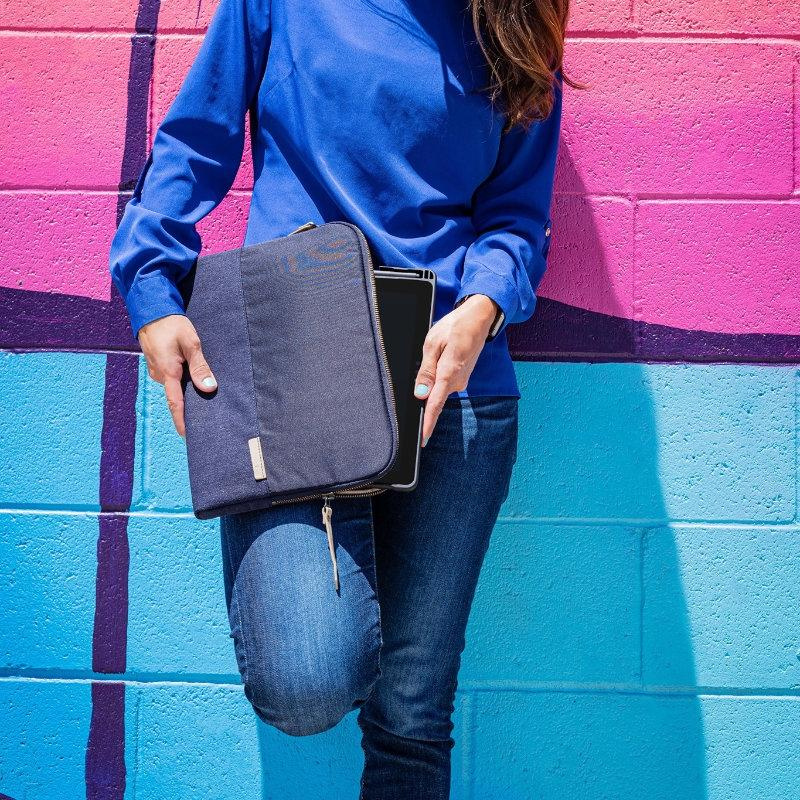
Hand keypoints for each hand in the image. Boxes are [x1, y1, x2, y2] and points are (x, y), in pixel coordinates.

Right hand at [137, 314, 217, 436]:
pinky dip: (181, 381)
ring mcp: (156, 370)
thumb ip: (200, 366)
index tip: (188, 436)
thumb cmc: (172, 325)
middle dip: (189, 406)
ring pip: (174, 386)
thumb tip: (208, 388)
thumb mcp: (191, 343)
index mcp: (168, 372)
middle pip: (176, 396)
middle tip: (205, 416)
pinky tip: (192, 378)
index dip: (182, 421)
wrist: (152, 310)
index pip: (176, 403)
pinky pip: (171, 378)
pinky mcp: (157, 365)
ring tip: (204, 394)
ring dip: (186, 390)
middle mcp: (159, 375)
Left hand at [413, 294, 497, 445]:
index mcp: (450, 370)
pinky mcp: (461, 378)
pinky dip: (437, 379)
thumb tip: (420, 393)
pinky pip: (444, 385)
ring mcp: (461, 381)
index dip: (428, 422)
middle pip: (435, 397)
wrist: (479, 319)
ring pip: (439, 390)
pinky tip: (438, 361)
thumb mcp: (433, 342)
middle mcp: (458, 380)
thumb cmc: (455, 326)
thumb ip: (426, 370)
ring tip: (435, 354)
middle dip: (424, 395)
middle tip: (420, 379)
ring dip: (431, 381)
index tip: (422, 438)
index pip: (436, 402)